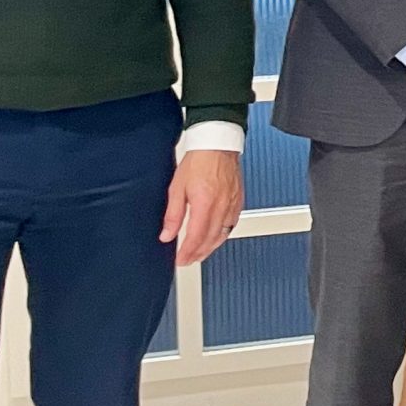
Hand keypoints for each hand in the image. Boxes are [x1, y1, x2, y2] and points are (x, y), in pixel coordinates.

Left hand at [163, 149, 243, 266]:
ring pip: (223, 235)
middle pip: (211, 240)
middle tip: (188, 260)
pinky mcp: (238, 201)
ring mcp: (232, 204)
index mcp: (205, 204)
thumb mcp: (177, 187)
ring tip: (201, 253)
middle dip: (198, 254)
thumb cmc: (199, 161)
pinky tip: (216, 236)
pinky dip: (223, 235)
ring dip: (211, 248)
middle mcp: (221, 207)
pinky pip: (232, 224)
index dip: (187, 252)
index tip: (180, 260)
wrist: (217, 145)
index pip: (196, 237)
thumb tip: (167, 234)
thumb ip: (173, 215)